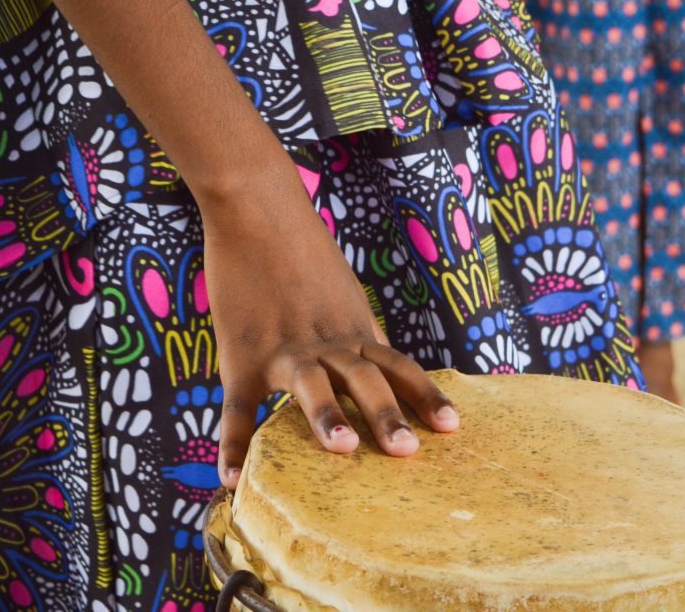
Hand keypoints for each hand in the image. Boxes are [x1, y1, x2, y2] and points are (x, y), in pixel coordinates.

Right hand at [199, 164, 459, 488]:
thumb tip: (373, 357)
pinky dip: (233, 444)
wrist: (256, 207)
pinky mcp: (242, 354)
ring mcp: (283, 347)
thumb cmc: (298, 246)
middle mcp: (326, 339)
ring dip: (328, 416)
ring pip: (310, 384)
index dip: (424, 395)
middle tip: (410, 450)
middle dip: (389, 413)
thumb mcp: (341, 286)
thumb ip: (355, 326)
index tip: (453, 427)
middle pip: (365, 376)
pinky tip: (232, 478)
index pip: (395, 364)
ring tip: (344, 448)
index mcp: (352, 326)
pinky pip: (238, 407)